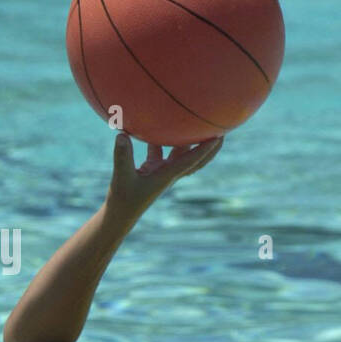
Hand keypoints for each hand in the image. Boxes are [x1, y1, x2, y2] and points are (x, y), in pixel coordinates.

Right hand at [106, 131, 223, 216]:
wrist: (120, 215)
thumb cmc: (123, 199)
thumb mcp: (121, 176)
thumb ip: (122, 156)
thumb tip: (122, 135)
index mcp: (167, 176)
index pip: (190, 162)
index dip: (204, 150)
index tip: (218, 138)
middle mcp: (169, 173)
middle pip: (195, 160)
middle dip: (209, 148)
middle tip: (221, 132)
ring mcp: (161, 172)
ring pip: (181, 155)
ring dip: (189, 143)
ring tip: (197, 126)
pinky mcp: (152, 171)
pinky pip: (160, 153)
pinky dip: (160, 142)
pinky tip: (154, 127)